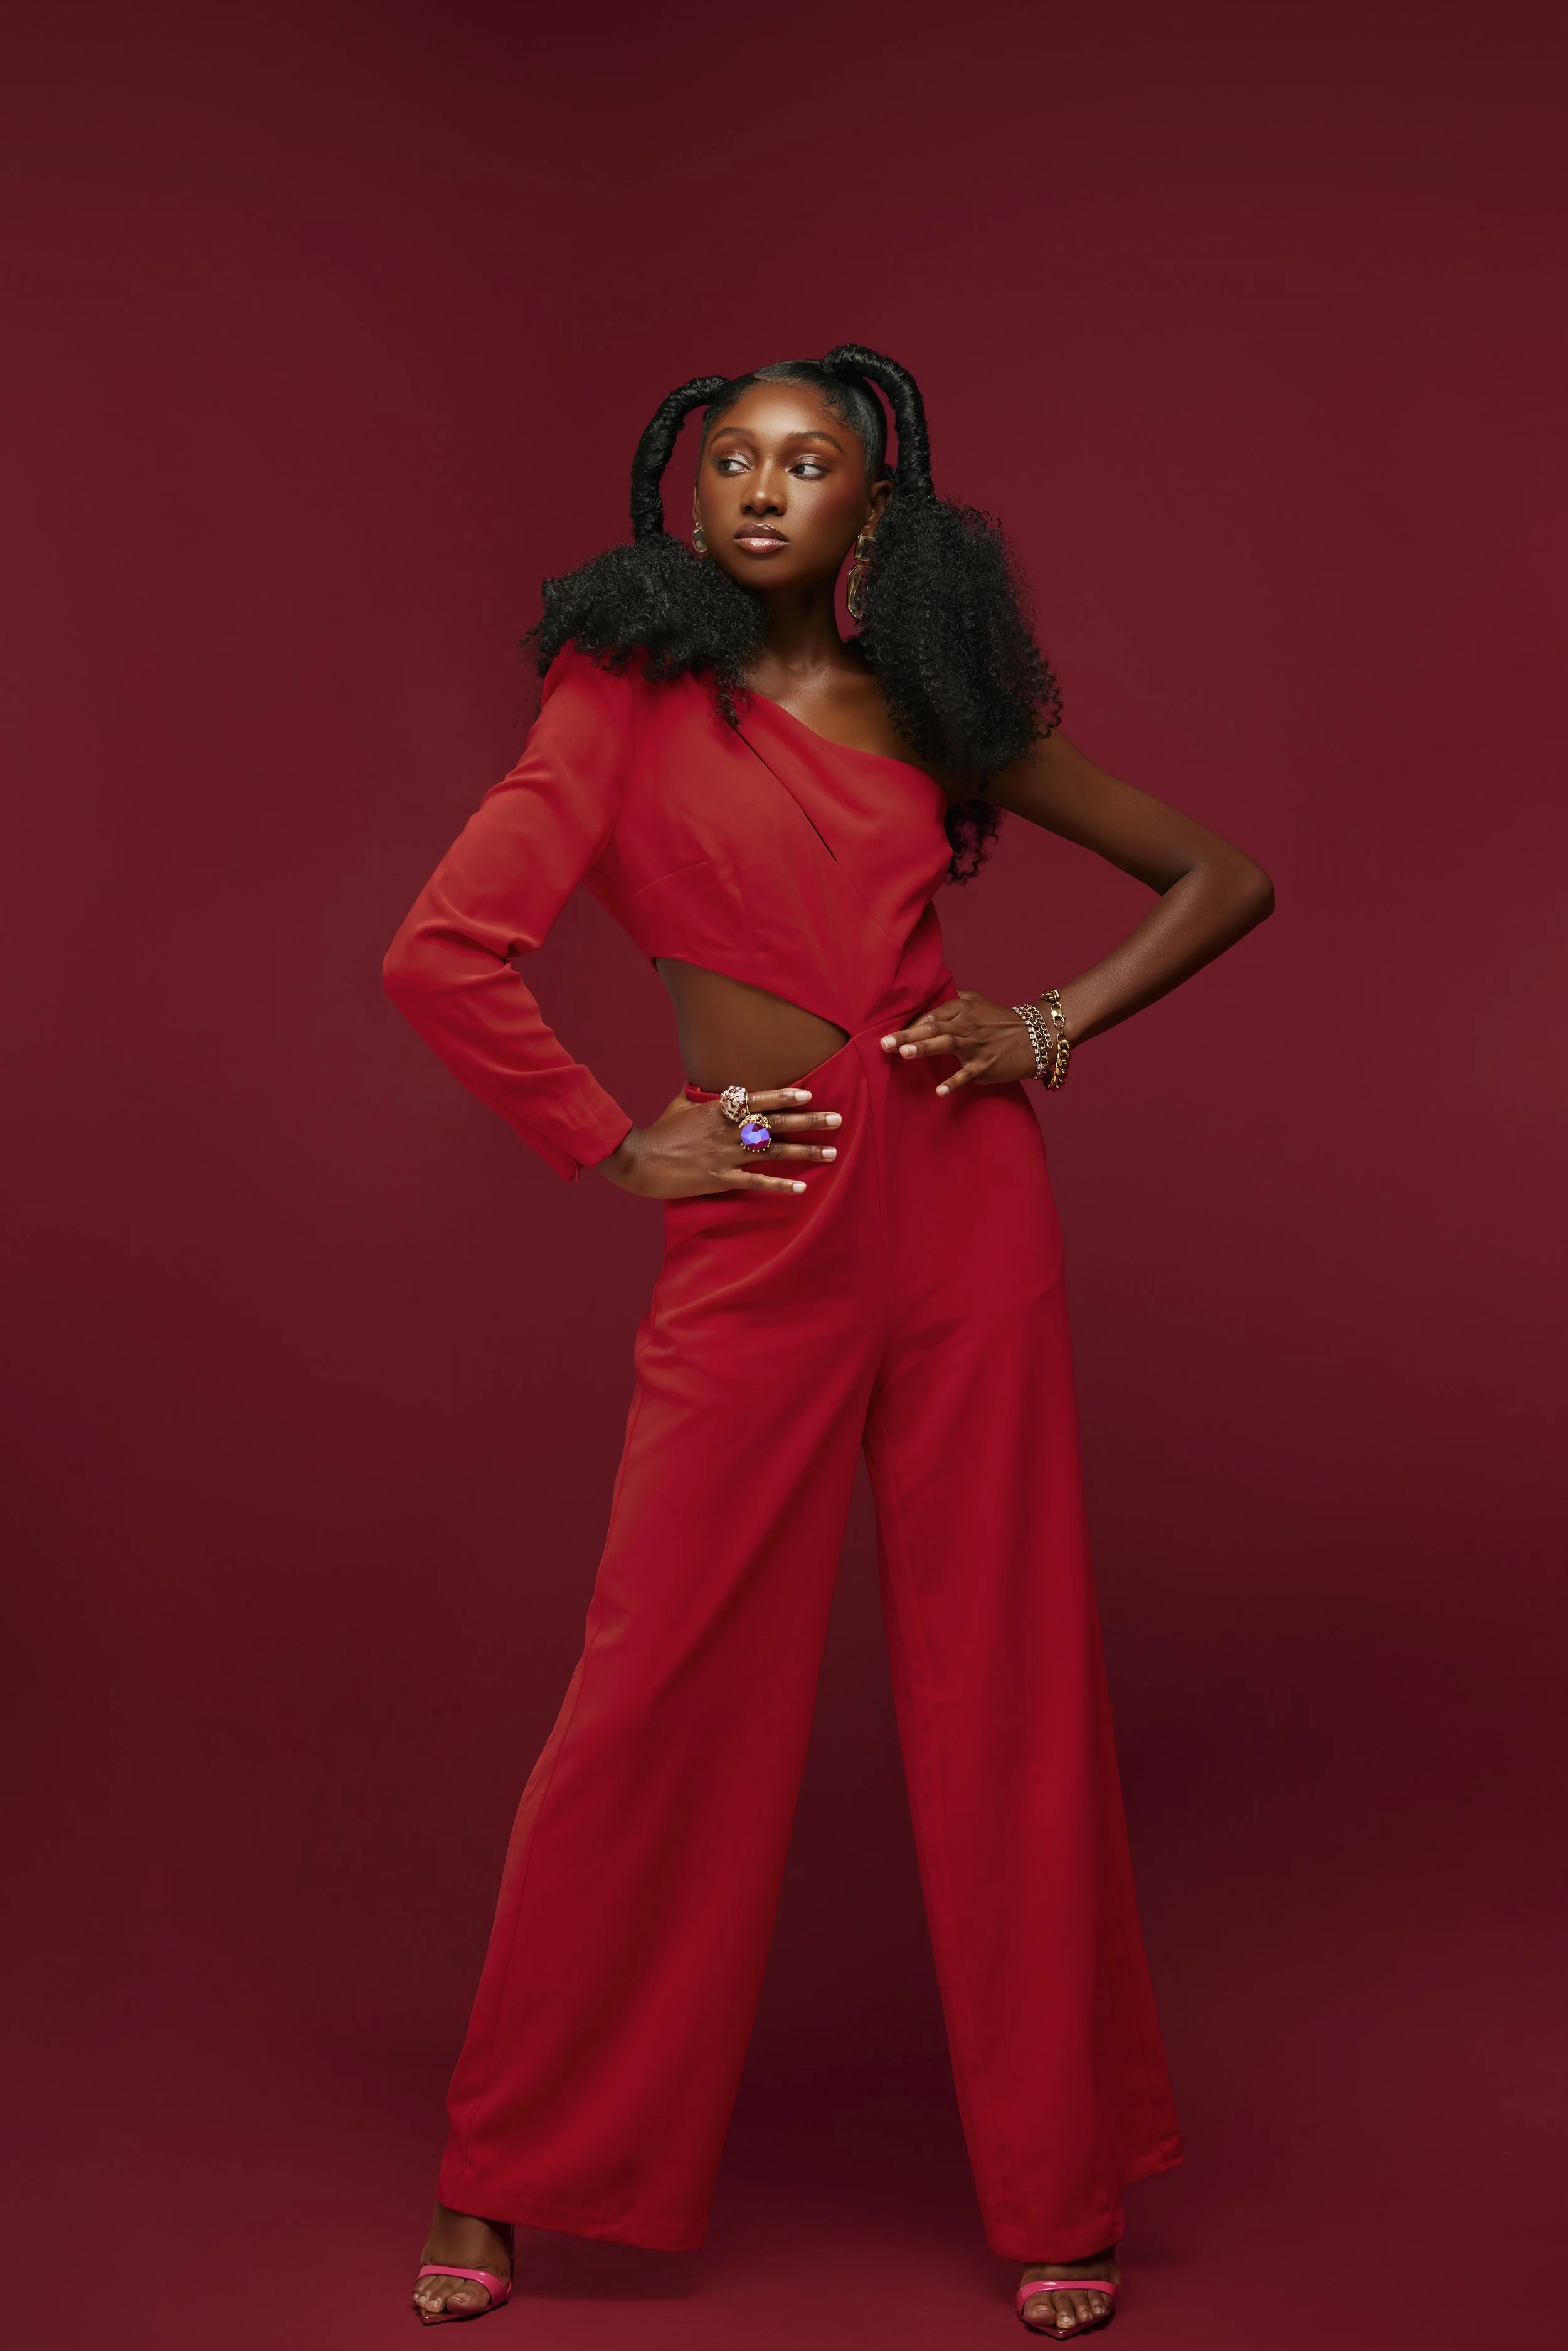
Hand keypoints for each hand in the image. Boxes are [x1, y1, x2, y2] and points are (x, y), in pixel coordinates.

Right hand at [595, 1088, 842, 1199]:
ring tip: (831, 1152)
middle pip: (776, 1123)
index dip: (785, 1097)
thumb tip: (707, 1081)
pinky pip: (756, 1182)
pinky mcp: (720, 1179)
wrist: (638, 1160)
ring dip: (805, 1151)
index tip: (810, 1095)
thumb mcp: (680, 1104)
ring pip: (773, 1151)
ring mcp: (726, 1155)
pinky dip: (779, 1185)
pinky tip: (801, 1187)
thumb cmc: (660, 1130)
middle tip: (837, 1120)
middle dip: (809, 1122)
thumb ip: (699, 1093)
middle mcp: (728, 1130)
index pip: (759, 1099)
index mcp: (719, 1109)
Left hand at [879, 991, 1038, 1092]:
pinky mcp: (985, 1066)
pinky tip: (940, 1091)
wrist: (1036, 1037)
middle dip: (908, 1035)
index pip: (931, 1014)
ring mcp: (976, 1046)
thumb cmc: (1001, 1020)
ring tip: (905, 1054)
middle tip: (884, 1043)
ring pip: (948, 1044)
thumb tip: (926, 998)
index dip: (910, 1023)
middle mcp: (967, 1025)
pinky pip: (967, 1074)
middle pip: (934, 1027)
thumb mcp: (978, 1001)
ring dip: (926, 1048)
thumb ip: (952, 998)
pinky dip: (954, 1082)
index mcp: (962, 1008)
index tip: (888, 1032)